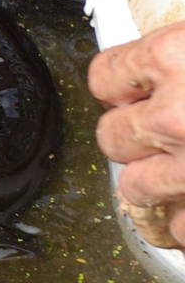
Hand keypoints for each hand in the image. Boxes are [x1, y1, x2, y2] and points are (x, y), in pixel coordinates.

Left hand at [90, 21, 184, 248]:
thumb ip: (181, 53)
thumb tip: (159, 64)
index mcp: (175, 55)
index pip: (104, 76)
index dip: (122, 86)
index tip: (137, 90)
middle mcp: (176, 115)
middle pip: (112, 136)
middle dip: (134, 137)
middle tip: (169, 132)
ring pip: (137, 188)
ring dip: (159, 183)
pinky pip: (180, 229)